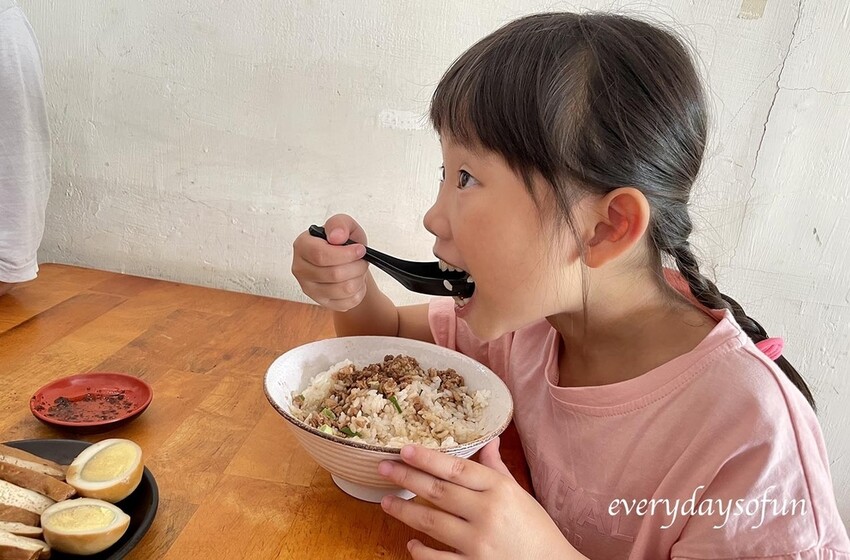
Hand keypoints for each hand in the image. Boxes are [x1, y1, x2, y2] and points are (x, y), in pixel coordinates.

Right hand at [291, 214, 368, 310]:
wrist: (345, 261)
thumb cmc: (342, 242)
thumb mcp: (344, 225)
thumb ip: (339, 224)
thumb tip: (336, 236)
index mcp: (302, 246)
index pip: (321, 255)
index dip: (345, 254)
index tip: (360, 250)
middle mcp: (300, 269)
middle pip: (334, 274)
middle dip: (357, 267)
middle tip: (362, 260)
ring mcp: (309, 288)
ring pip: (343, 289)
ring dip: (359, 279)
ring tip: (359, 270)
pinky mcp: (321, 302)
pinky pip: (347, 302)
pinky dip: (358, 292)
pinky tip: (355, 281)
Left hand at [378, 438, 583, 558]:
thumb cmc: (537, 529)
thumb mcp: (520, 494)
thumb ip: (497, 468)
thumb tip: (490, 440)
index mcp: (500, 490)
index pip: (457, 468)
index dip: (428, 458)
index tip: (405, 449)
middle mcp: (487, 513)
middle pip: (438, 491)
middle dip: (407, 478)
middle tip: (383, 468)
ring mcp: (479, 544)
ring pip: (432, 523)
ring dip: (405, 511)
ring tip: (386, 502)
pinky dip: (422, 552)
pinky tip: (411, 544)